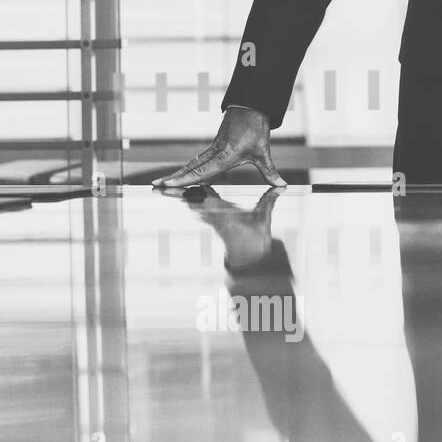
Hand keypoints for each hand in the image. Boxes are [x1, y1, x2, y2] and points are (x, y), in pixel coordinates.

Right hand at [153, 107, 286, 188]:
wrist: (251, 106)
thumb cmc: (256, 128)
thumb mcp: (263, 151)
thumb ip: (270, 171)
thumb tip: (282, 184)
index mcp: (225, 155)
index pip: (202, 171)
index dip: (186, 180)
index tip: (171, 184)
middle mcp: (215, 152)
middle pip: (190, 168)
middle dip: (173, 178)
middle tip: (156, 185)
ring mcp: (212, 149)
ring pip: (191, 164)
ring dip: (176, 173)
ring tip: (161, 182)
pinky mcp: (213, 146)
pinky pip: (197, 160)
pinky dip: (187, 169)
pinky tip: (179, 175)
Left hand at [160, 185, 284, 266]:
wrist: (251, 255)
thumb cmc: (258, 236)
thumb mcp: (264, 217)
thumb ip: (269, 200)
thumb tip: (282, 186)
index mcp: (225, 216)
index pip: (206, 201)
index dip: (193, 193)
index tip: (179, 187)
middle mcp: (214, 217)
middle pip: (192, 203)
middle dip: (177, 195)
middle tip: (159, 188)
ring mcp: (211, 219)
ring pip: (190, 205)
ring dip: (177, 197)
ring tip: (160, 189)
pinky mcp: (211, 219)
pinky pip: (196, 207)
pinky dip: (186, 200)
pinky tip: (176, 193)